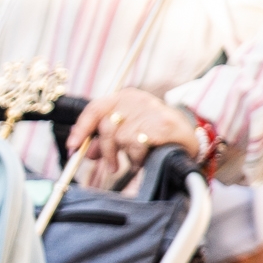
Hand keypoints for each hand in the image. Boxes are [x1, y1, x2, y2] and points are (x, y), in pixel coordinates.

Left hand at [65, 86, 201, 188]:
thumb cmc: (155, 132)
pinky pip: (138, 145)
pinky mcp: (161, 124)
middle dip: (105, 151)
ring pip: (121, 138)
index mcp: (124, 97)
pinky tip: (145, 158)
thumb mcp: (129, 130)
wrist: (190, 137)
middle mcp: (136, 100)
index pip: (94, 109)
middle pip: (106, 127)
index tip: (72, 147)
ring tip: (135, 160)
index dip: (81, 129)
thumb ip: (106, 137)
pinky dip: (138, 157)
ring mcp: (149, 110)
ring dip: (126, 155)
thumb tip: (84, 150)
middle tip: (111, 166)